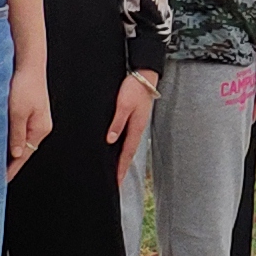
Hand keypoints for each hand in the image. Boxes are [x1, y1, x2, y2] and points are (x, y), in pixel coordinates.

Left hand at [4, 59, 53, 175]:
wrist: (28, 63)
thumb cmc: (24, 84)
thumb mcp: (17, 112)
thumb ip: (16, 134)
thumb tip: (15, 154)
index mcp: (39, 129)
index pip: (23, 156)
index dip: (11, 169)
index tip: (0, 181)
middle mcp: (39, 127)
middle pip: (22, 151)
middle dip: (8, 162)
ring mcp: (34, 120)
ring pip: (18, 140)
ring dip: (6, 149)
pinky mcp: (28, 112)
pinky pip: (17, 130)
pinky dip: (7, 137)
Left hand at [109, 68, 158, 187]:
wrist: (145, 74)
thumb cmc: (135, 88)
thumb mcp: (123, 105)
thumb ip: (117, 123)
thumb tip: (110, 140)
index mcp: (136, 128)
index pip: (127, 153)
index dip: (121, 168)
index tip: (116, 182)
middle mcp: (138, 128)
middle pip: (129, 153)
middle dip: (122, 168)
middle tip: (116, 181)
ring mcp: (138, 123)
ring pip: (129, 145)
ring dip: (123, 158)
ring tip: (117, 169)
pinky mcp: (136, 118)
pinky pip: (129, 137)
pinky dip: (124, 147)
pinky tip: (118, 148)